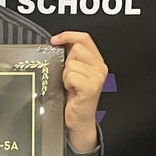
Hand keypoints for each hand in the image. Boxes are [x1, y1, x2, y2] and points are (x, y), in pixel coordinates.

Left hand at [50, 31, 107, 152]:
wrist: (78, 120)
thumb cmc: (74, 98)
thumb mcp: (73, 73)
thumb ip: (71, 57)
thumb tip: (59, 42)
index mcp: (96, 61)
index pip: (84, 38)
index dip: (68, 35)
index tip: (55, 40)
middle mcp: (100, 67)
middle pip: (76, 49)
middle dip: (67, 63)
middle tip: (69, 78)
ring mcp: (97, 76)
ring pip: (71, 64)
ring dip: (65, 76)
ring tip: (71, 86)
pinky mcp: (92, 86)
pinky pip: (71, 75)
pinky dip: (67, 83)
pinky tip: (72, 91)